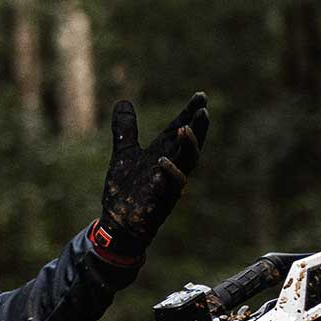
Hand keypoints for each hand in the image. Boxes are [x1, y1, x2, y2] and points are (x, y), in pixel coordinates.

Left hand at [89, 91, 207, 268]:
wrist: (117, 224)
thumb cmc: (125, 190)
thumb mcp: (124, 153)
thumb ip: (126, 129)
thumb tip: (124, 101)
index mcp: (164, 153)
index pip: (180, 130)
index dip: (191, 113)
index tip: (201, 96)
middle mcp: (171, 167)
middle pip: (191, 145)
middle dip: (199, 128)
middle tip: (203, 110)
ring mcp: (169, 185)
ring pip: (188, 164)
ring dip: (189, 147)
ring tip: (185, 129)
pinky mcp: (161, 202)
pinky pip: (171, 188)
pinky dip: (168, 174)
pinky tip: (162, 162)